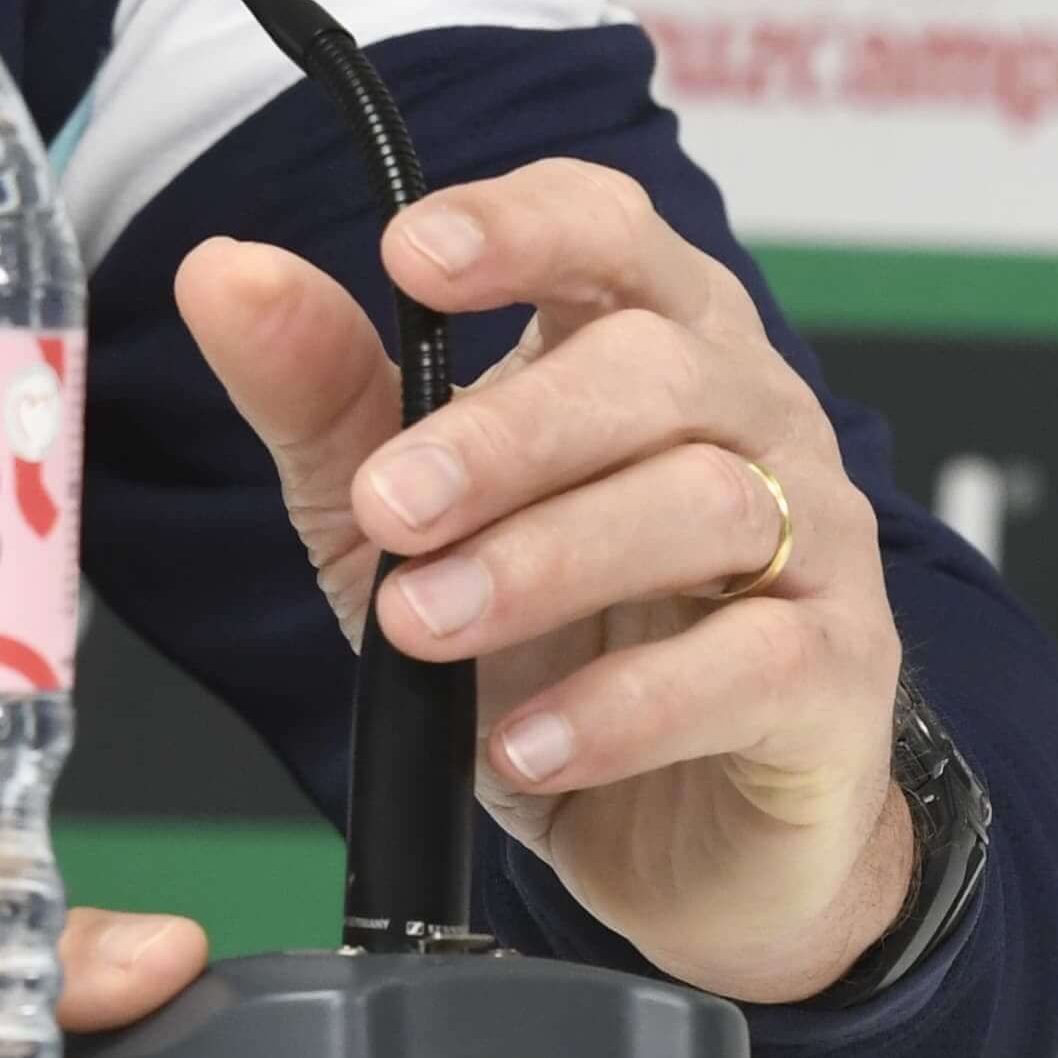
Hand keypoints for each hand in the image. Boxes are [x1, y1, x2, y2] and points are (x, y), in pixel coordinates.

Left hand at [175, 159, 910, 1004]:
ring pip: (709, 503)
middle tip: (390, 507)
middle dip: (505, 435)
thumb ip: (317, 391)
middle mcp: (750, 413)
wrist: (669, 830)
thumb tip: (219, 271)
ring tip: (419, 628)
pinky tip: (523, 744)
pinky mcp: (837, 677)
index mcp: (645, 336)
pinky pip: (753, 664)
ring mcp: (816, 539)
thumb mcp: (392, 514)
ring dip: (544, 565)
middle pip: (654, 368)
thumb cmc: (545, 637)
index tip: (409, 257)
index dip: (520, 226)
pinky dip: (626, 707)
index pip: (607, 228)